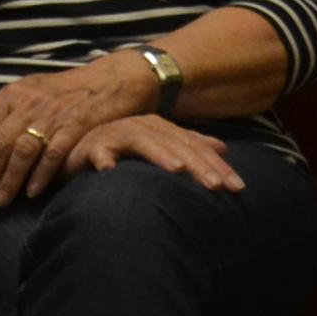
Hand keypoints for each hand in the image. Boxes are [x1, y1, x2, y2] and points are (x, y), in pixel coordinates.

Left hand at [0, 55, 157, 204]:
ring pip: (23, 151)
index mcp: (10, 96)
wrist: (107, 81)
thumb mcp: (21, 93)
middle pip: (0, 143)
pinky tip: (32, 193)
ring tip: (1, 201)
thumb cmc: (58, 91)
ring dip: (10, 180)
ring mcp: (52, 116)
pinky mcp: (77, 126)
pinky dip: (42, 175)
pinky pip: (54, 154)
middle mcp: (28, 105)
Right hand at [68, 113, 245, 190]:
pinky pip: (99, 151)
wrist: (77, 152)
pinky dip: (106, 159)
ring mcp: (114, 134)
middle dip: (198, 165)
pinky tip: (112, 171)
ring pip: (142, 141)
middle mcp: (140, 126)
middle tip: (217, 186)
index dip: (217, 166)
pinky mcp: (90, 145)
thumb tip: (222, 147)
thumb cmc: (122, 154)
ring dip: (159, 155)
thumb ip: (187, 146)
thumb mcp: (158, 150)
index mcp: (159, 128)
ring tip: (177, 170)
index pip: (195, 147)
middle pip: (174, 144)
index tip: (239, 189)